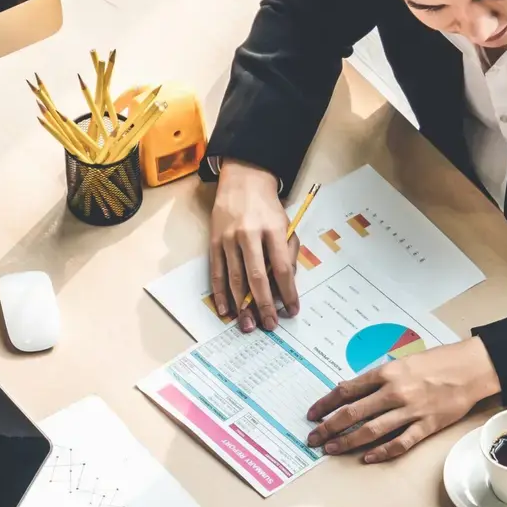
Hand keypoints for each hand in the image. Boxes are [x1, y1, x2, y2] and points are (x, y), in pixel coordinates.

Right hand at [209, 160, 297, 332]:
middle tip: (269, 325)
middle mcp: (249, 235)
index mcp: (273, 230)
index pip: (282, 268)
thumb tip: (285, 285)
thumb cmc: (268, 208)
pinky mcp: (215, 242)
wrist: (243, 181)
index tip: (292, 311)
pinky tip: (225, 310)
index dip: (288, 293)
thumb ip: (288, 253)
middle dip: (263, 305)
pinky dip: (220, 293)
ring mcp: (229, 239)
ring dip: (242, 305)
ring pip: (235, 278)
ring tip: (247, 325)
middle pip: (257, 277)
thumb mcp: (286, 225)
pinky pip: (217, 272)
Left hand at [306, 336, 500, 463]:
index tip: (312, 414)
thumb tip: (349, 390)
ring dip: (348, 442)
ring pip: (372, 430)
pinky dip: (382, 452)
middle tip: (313, 438)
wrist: (471, 368)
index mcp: (386, 373)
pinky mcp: (427, 425)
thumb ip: (376, 377)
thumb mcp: (401, 362)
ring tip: (332, 449)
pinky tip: (367, 457)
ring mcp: (411, 410)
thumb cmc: (436, 362)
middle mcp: (394, 392)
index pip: (346, 390)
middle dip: (328, 427)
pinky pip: (401, 443)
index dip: (325, 404)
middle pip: (352, 413)